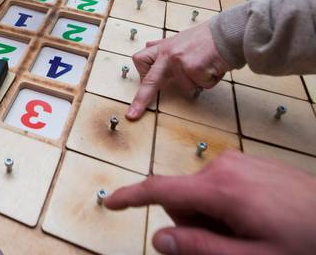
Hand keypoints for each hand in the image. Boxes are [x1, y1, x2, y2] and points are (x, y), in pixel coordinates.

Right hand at [105, 151, 315, 254]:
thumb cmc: (304, 242)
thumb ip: (199, 247)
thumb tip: (158, 238)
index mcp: (220, 189)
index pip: (161, 190)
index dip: (131, 197)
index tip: (111, 201)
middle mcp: (224, 166)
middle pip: (182, 196)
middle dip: (192, 223)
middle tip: (228, 244)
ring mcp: (239, 161)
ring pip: (201, 192)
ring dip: (211, 216)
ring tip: (248, 232)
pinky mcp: (250, 162)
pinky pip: (220, 184)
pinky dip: (225, 204)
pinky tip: (255, 219)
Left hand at [126, 22, 229, 119]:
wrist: (228, 33)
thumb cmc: (207, 38)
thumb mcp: (180, 38)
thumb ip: (164, 46)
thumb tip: (148, 46)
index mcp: (163, 48)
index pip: (141, 60)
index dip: (141, 75)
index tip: (139, 88)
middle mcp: (168, 54)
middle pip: (150, 81)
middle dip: (141, 100)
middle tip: (132, 114)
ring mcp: (180, 61)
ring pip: (186, 87)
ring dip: (199, 81)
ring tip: (206, 65)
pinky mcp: (194, 68)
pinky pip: (202, 85)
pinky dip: (211, 80)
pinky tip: (213, 66)